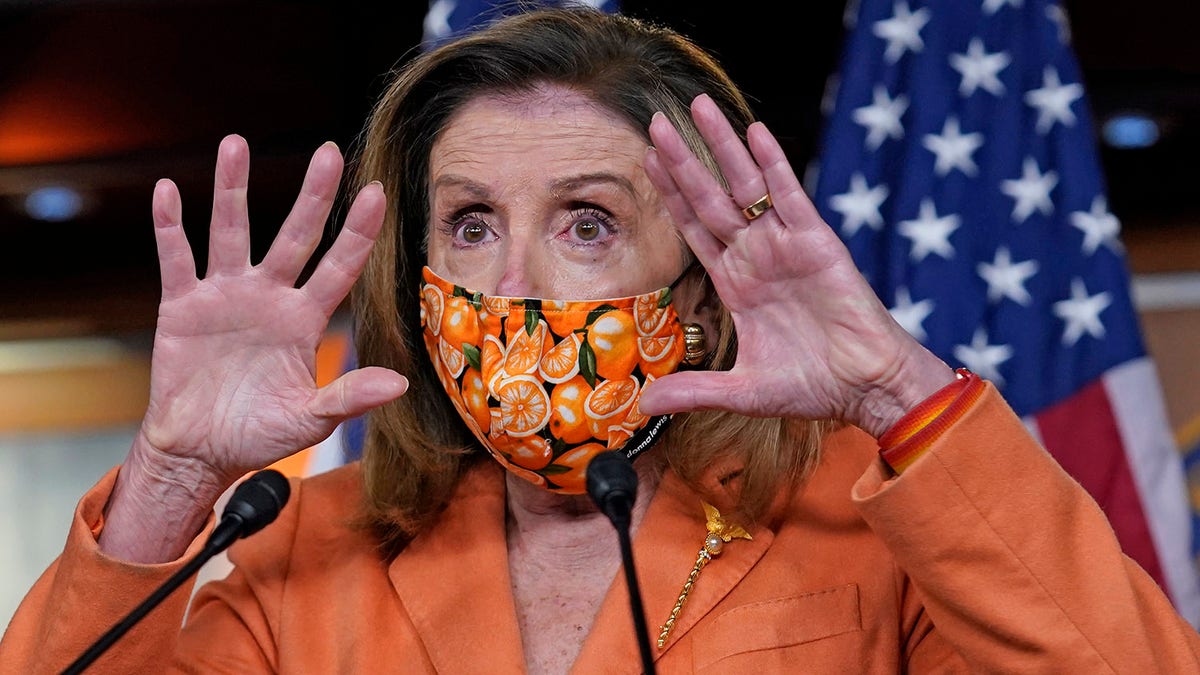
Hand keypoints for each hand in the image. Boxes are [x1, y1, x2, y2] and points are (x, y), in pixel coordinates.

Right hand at [101, 135, 405, 561]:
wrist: (200, 450)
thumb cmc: (260, 434)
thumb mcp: (310, 419)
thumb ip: (350, 398)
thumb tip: (400, 384)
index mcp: (305, 320)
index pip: (339, 266)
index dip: (357, 232)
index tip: (376, 192)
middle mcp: (270, 297)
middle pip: (295, 236)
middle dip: (312, 195)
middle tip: (328, 152)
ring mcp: (226, 296)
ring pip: (232, 232)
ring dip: (232, 190)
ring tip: (234, 143)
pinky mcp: (182, 306)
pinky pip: (177, 258)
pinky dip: (170, 226)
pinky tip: (169, 190)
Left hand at [639, 95, 952, 436]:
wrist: (866, 386)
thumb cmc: (812, 387)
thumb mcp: (742, 391)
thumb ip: (693, 390)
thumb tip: (644, 407)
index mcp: (737, 284)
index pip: (694, 230)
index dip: (671, 197)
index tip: (647, 163)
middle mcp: (756, 257)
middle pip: (709, 198)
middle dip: (682, 161)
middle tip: (654, 123)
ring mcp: (784, 245)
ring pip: (744, 187)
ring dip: (720, 147)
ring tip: (696, 107)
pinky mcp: (816, 242)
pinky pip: (789, 195)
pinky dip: (772, 163)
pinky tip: (754, 132)